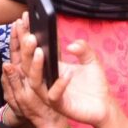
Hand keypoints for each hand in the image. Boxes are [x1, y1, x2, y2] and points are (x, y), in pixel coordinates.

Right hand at [11, 12, 116, 126]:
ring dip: (36, 66)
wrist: (105, 105)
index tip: (22, 21)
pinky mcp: (60, 106)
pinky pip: (54, 96)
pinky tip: (67, 74)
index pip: (34, 52)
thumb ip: (83, 49)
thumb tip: (71, 45)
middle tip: (30, 36)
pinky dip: (59, 85)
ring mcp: (51, 94)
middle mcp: (47, 80)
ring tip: (40, 51)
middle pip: (29, 65)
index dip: (27, 37)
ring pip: (35, 81)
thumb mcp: (91, 60)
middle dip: (27, 50)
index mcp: (51, 68)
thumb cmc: (95, 83)